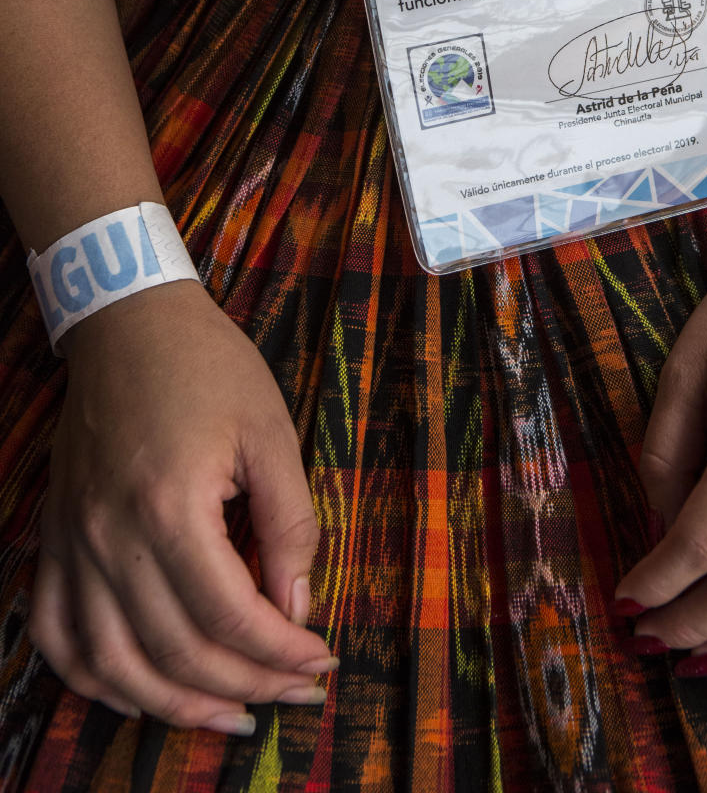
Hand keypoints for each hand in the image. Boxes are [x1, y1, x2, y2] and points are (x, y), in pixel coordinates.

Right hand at [29, 282, 335, 732]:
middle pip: (176, 651)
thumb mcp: (271, 432)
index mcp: (170, 507)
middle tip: (295, 694)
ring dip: (173, 705)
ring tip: (230, 715)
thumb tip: (295, 607)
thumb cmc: (208, 367)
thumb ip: (290, 524)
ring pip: (112, 664)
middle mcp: (110, 538)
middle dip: (246, 685)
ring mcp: (72, 542)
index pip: (229, 616)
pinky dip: (94, 677)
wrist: (130, 322)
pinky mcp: (54, 537)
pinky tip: (138, 691)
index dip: (280, 652)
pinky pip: (56, 633)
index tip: (321, 663)